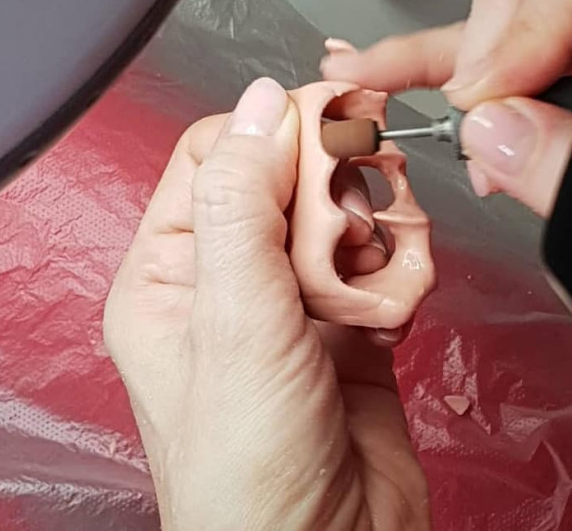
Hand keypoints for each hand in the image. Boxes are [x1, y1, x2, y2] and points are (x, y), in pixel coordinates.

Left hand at [104, 78, 429, 530]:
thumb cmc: (251, 472)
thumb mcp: (236, 325)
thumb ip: (243, 204)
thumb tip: (261, 101)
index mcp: (173, 271)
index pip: (217, 155)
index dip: (272, 132)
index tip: (327, 127)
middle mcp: (231, 278)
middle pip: (287, 178)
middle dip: (332, 189)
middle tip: (354, 219)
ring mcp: (293, 298)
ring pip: (341, 214)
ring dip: (372, 233)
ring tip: (374, 277)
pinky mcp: (349, 320)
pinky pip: (380, 259)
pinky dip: (398, 270)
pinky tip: (395, 306)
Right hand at [321, 0, 571, 319]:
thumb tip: (489, 130)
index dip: (535, 23)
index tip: (494, 102)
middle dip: (493, 57)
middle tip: (482, 133)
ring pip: (505, 10)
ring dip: (462, 73)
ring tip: (454, 133)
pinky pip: (495, 47)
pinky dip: (437, 63)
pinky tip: (377, 71)